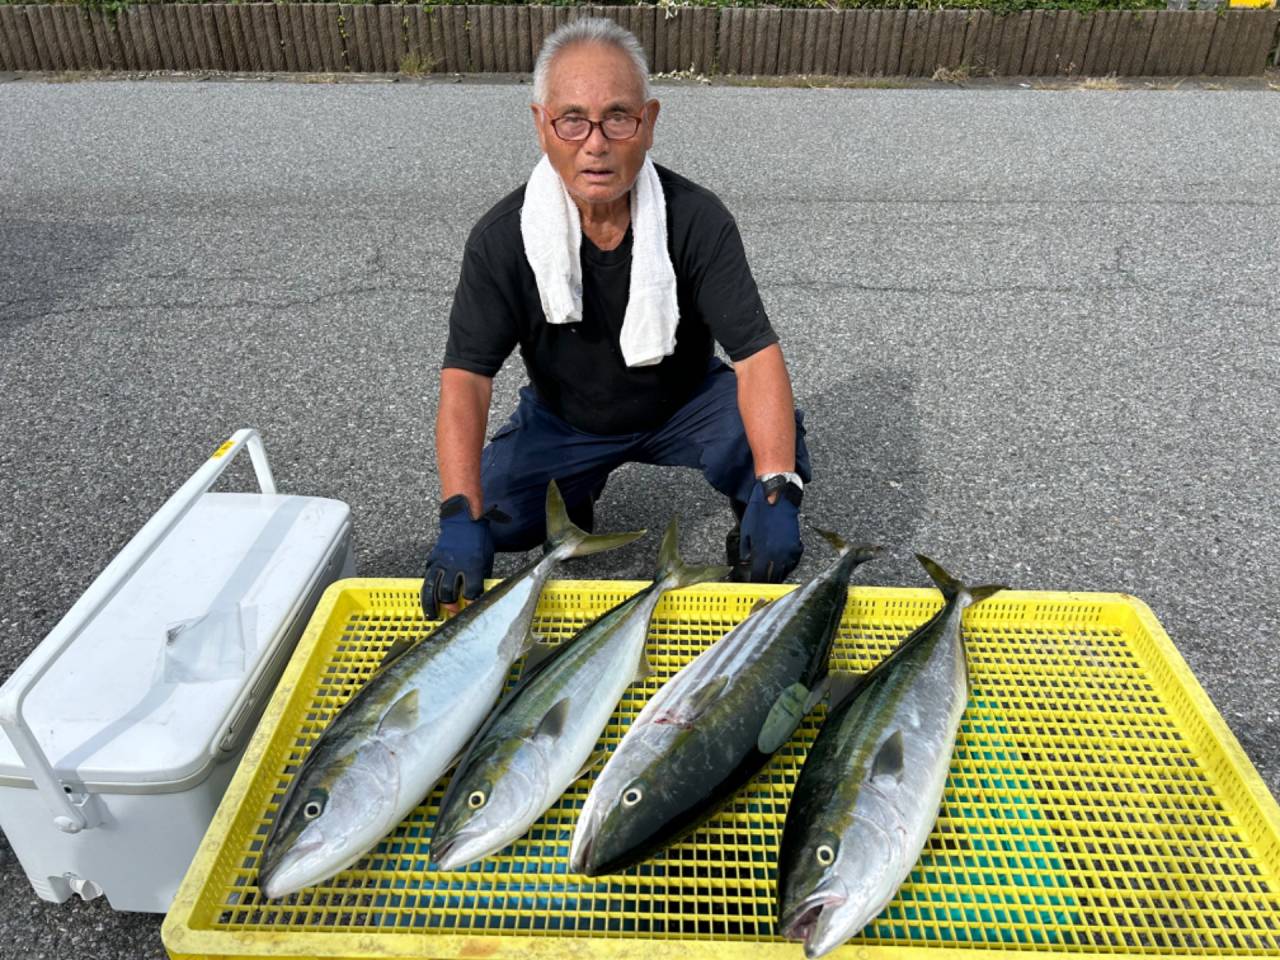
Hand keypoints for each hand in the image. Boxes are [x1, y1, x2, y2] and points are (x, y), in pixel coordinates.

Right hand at [420, 495, 494, 619]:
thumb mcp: (486, 560)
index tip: (469, 610)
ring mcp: (441, 562)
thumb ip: (481, 578)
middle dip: (450, 606)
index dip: (470, 603)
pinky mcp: (433, 559)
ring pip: (433, 587)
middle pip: (448, 592)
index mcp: (473, 565)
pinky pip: (427, 577)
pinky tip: (427, 599)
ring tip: (432, 615)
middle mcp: (455, 565)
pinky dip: (427, 589)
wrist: (464, 521)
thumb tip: (478, 596)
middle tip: (452, 612)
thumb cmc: (478, 541)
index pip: (471, 590)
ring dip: (432, 604)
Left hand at [739, 478, 802, 582]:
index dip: (755, 582)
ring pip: (784, 572)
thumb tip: (746, 563)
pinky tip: (779, 562)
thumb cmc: (759, 514)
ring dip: (776, 574)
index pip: (759, 577)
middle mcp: (778, 556)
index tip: (752, 584)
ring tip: (769, 574)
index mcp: (763, 554)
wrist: (777, 498)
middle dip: (766, 580)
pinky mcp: (797, 546)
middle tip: (760, 581)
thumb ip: (747, 552)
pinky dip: (786, 565)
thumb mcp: (746, 533)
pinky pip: (792, 563)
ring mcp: (790, 552)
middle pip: (773, 578)